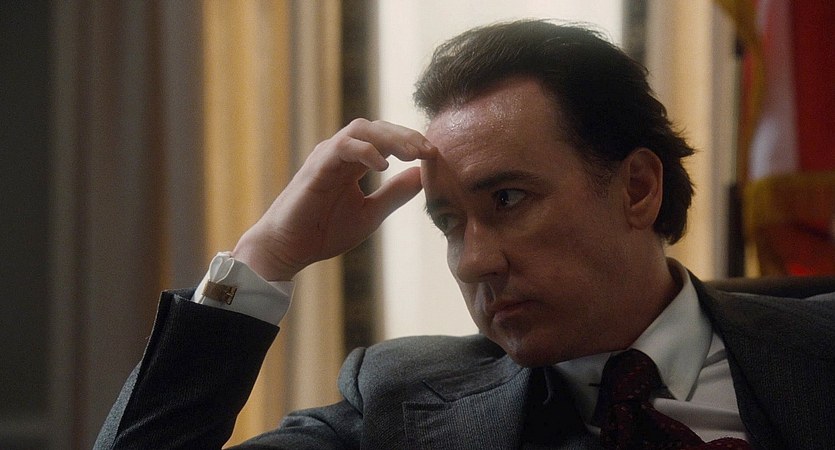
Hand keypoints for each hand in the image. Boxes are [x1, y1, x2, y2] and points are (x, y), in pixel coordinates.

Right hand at [232, 119, 435, 280]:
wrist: (287, 250)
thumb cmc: (323, 232)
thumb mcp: (371, 213)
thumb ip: (395, 194)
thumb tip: (423, 175)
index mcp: (352, 162)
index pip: (385, 139)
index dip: (410, 142)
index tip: (434, 154)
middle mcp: (339, 154)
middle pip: (376, 127)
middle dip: (405, 135)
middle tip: (429, 149)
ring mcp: (326, 158)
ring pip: (360, 130)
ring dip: (390, 137)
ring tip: (413, 153)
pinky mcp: (316, 169)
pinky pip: (341, 148)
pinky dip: (365, 151)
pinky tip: (384, 166)